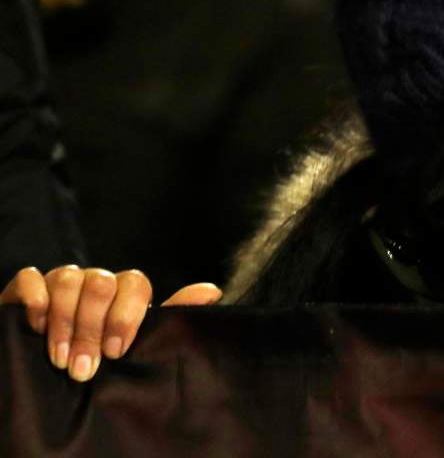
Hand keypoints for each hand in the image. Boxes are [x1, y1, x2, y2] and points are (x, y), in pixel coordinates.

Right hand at [0, 266, 221, 380]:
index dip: (126, 317)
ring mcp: (64, 281)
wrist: (55, 368)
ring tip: (59, 357)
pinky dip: (35, 297)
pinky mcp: (29, 287)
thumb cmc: (104, 355)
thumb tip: (212, 291)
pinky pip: (31, 277)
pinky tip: (36, 323)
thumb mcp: (140, 342)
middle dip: (91, 329)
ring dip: (64, 320)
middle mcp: (96, 281)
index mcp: (126, 291)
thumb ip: (171, 316)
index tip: (116, 352)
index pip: (134, 284)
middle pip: (100, 284)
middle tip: (83, 367)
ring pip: (69, 278)